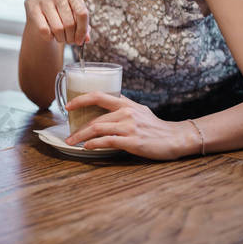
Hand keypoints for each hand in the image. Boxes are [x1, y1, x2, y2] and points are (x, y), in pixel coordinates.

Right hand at [25, 0, 89, 44]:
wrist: (38, 5)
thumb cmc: (60, 10)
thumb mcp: (73, 14)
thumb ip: (82, 25)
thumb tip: (86, 39)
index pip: (82, 13)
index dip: (82, 30)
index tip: (80, 41)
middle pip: (70, 23)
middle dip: (71, 37)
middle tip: (69, 40)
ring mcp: (43, 0)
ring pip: (58, 28)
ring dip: (61, 38)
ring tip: (61, 38)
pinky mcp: (32, 8)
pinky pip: (44, 30)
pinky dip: (49, 37)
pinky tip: (50, 35)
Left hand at [64, 92, 200, 159]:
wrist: (175, 138)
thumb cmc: (154, 126)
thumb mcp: (138, 110)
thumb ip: (121, 106)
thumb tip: (104, 104)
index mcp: (125, 104)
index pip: (98, 96)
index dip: (80, 100)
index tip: (67, 106)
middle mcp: (126, 112)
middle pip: (94, 118)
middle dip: (77, 128)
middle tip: (68, 136)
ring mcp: (129, 126)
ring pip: (97, 129)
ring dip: (81, 137)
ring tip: (72, 142)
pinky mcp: (132, 141)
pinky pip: (107, 141)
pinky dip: (94, 144)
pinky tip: (87, 147)